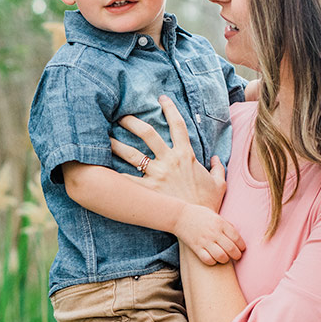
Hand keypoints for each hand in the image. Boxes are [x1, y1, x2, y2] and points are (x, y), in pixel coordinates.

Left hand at [111, 94, 225, 210]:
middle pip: (147, 133)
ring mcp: (158, 175)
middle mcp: (170, 161)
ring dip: (116, 144)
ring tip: (103, 137)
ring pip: (132, 154)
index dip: (169, 108)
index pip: (178, 125)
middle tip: (120, 116)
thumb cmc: (209, 204)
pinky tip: (101, 169)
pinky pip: (128, 180)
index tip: (161, 98)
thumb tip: (215, 160)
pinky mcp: (149, 190)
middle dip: (131, 122)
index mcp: (186, 155)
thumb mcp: (219, 184)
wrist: (200, 223)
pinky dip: (114, 175)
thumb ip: (217, 168)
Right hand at [175, 202, 245, 265]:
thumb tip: (237, 236)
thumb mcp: (215, 216)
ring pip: (221, 256)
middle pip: (231, 249)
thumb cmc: (200, 215)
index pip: (237, 238)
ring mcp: (205, 241)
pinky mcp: (196, 247)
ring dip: (225, 260)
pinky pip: (208, 260)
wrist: (180, 216)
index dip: (242, 246)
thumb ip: (226, 225)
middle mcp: (214, 232)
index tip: (242, 249)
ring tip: (225, 258)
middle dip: (237, 255)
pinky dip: (213, 262)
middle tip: (236, 256)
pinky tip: (213, 259)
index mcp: (220, 223)